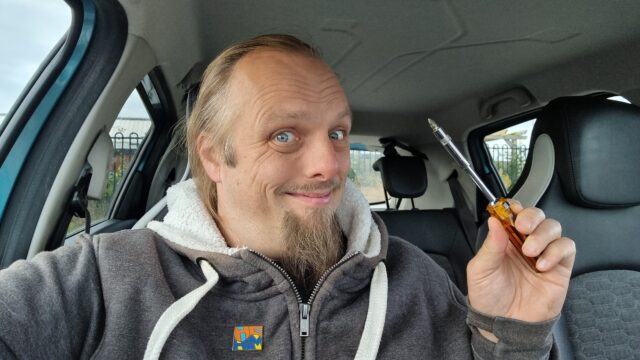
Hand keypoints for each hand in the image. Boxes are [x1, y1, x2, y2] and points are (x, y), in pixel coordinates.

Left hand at [467, 200, 575, 328]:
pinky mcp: (559, 268)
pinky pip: (566, 248)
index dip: (514, 208)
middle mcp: (525, 243)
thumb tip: (495, 220)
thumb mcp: (481, 271)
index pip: (514, 214)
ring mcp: (543, 254)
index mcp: (504, 240)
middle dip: (531, 216)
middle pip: (537, 215)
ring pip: (553, 227)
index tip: (511, 210)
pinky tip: (542, 264)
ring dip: (543, 234)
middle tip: (523, 227)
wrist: (504, 325)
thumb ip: (490, 246)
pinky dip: (556, 251)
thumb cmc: (489, 298)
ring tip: (530, 252)